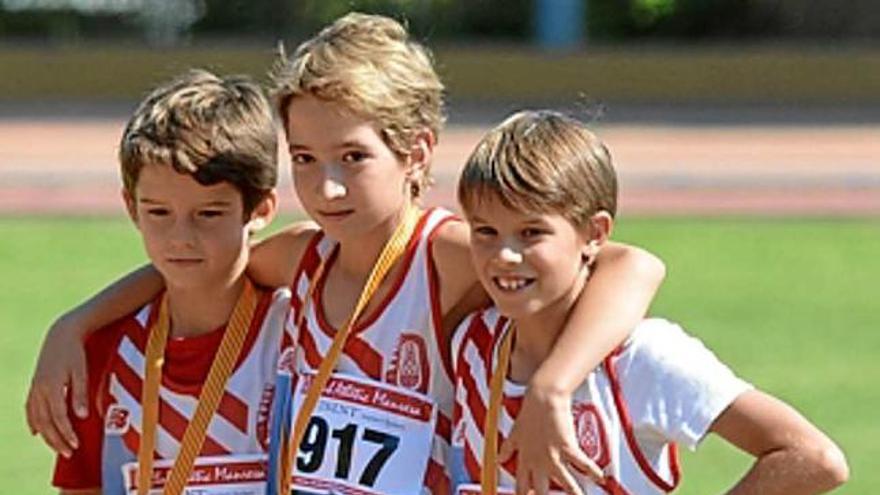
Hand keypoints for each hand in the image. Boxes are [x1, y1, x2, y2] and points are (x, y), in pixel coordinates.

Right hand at [25, 314, 88, 456]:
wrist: (61, 334)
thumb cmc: (75, 352)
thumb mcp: (81, 372)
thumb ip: (80, 394)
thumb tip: (82, 416)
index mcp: (51, 386)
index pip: (59, 417)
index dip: (67, 433)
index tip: (75, 445)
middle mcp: (39, 390)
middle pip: (46, 422)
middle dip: (57, 440)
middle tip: (69, 453)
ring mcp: (34, 388)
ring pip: (36, 419)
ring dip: (46, 435)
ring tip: (58, 446)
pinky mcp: (34, 386)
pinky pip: (30, 410)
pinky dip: (33, 423)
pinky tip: (36, 433)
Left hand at [500, 385, 603, 494]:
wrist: (543, 398)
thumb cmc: (530, 413)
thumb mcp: (514, 433)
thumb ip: (507, 449)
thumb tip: (499, 459)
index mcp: (525, 459)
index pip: (521, 486)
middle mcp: (538, 461)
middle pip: (541, 491)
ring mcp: (553, 456)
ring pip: (565, 483)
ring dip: (574, 492)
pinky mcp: (567, 447)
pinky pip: (582, 464)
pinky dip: (593, 471)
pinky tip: (600, 478)